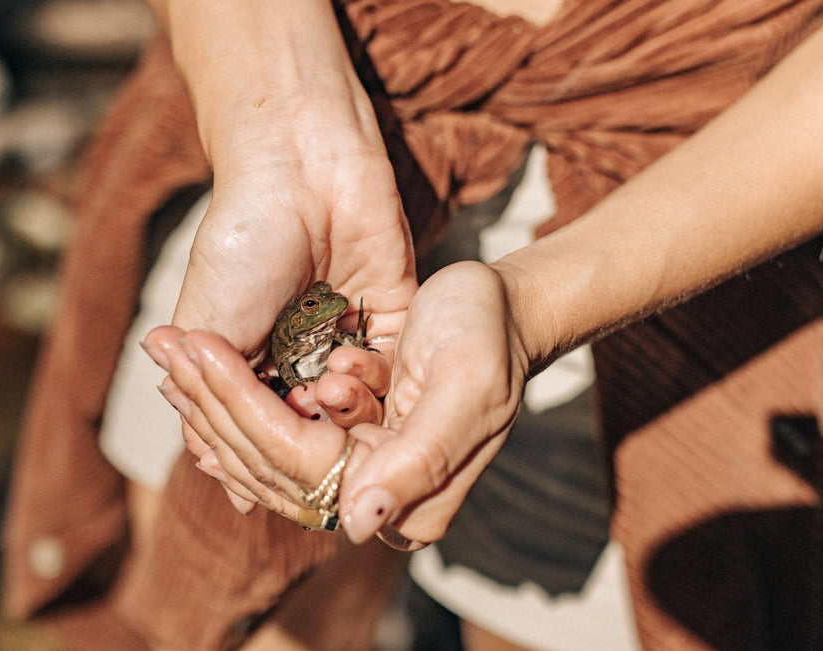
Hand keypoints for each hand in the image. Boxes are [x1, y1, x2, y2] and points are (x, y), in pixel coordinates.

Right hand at [152, 79, 416, 511]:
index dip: (258, 452)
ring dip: (337, 413)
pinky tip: (345, 370)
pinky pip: (392, 372)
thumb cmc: (239, 246)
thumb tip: (207, 465)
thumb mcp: (206, 329)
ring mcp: (349, 341)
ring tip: (316, 394)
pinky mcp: (393, 319)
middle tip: (294, 435)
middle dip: (303, 438)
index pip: (263, 432)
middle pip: (314, 429)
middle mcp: (304, 359)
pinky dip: (372, 381)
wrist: (295, 169)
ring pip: (356, 409)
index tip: (251, 465)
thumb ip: (211, 399)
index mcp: (257, 363)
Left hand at [339, 261, 529, 546]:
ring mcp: (392, 441)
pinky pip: (339, 409)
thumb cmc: (488, 335)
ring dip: (334, 400)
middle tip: (335, 384)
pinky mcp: (380, 409)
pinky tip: (350, 354)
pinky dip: (340, 381)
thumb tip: (361, 526)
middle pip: (338, 480)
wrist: (498, 296)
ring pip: (332, 441)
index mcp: (436, 489)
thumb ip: (422, 457)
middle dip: (325, 432)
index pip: (363, 513)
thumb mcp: (463, 388)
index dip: (333, 473)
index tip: (336, 421)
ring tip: (343, 365)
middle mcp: (411, 474)